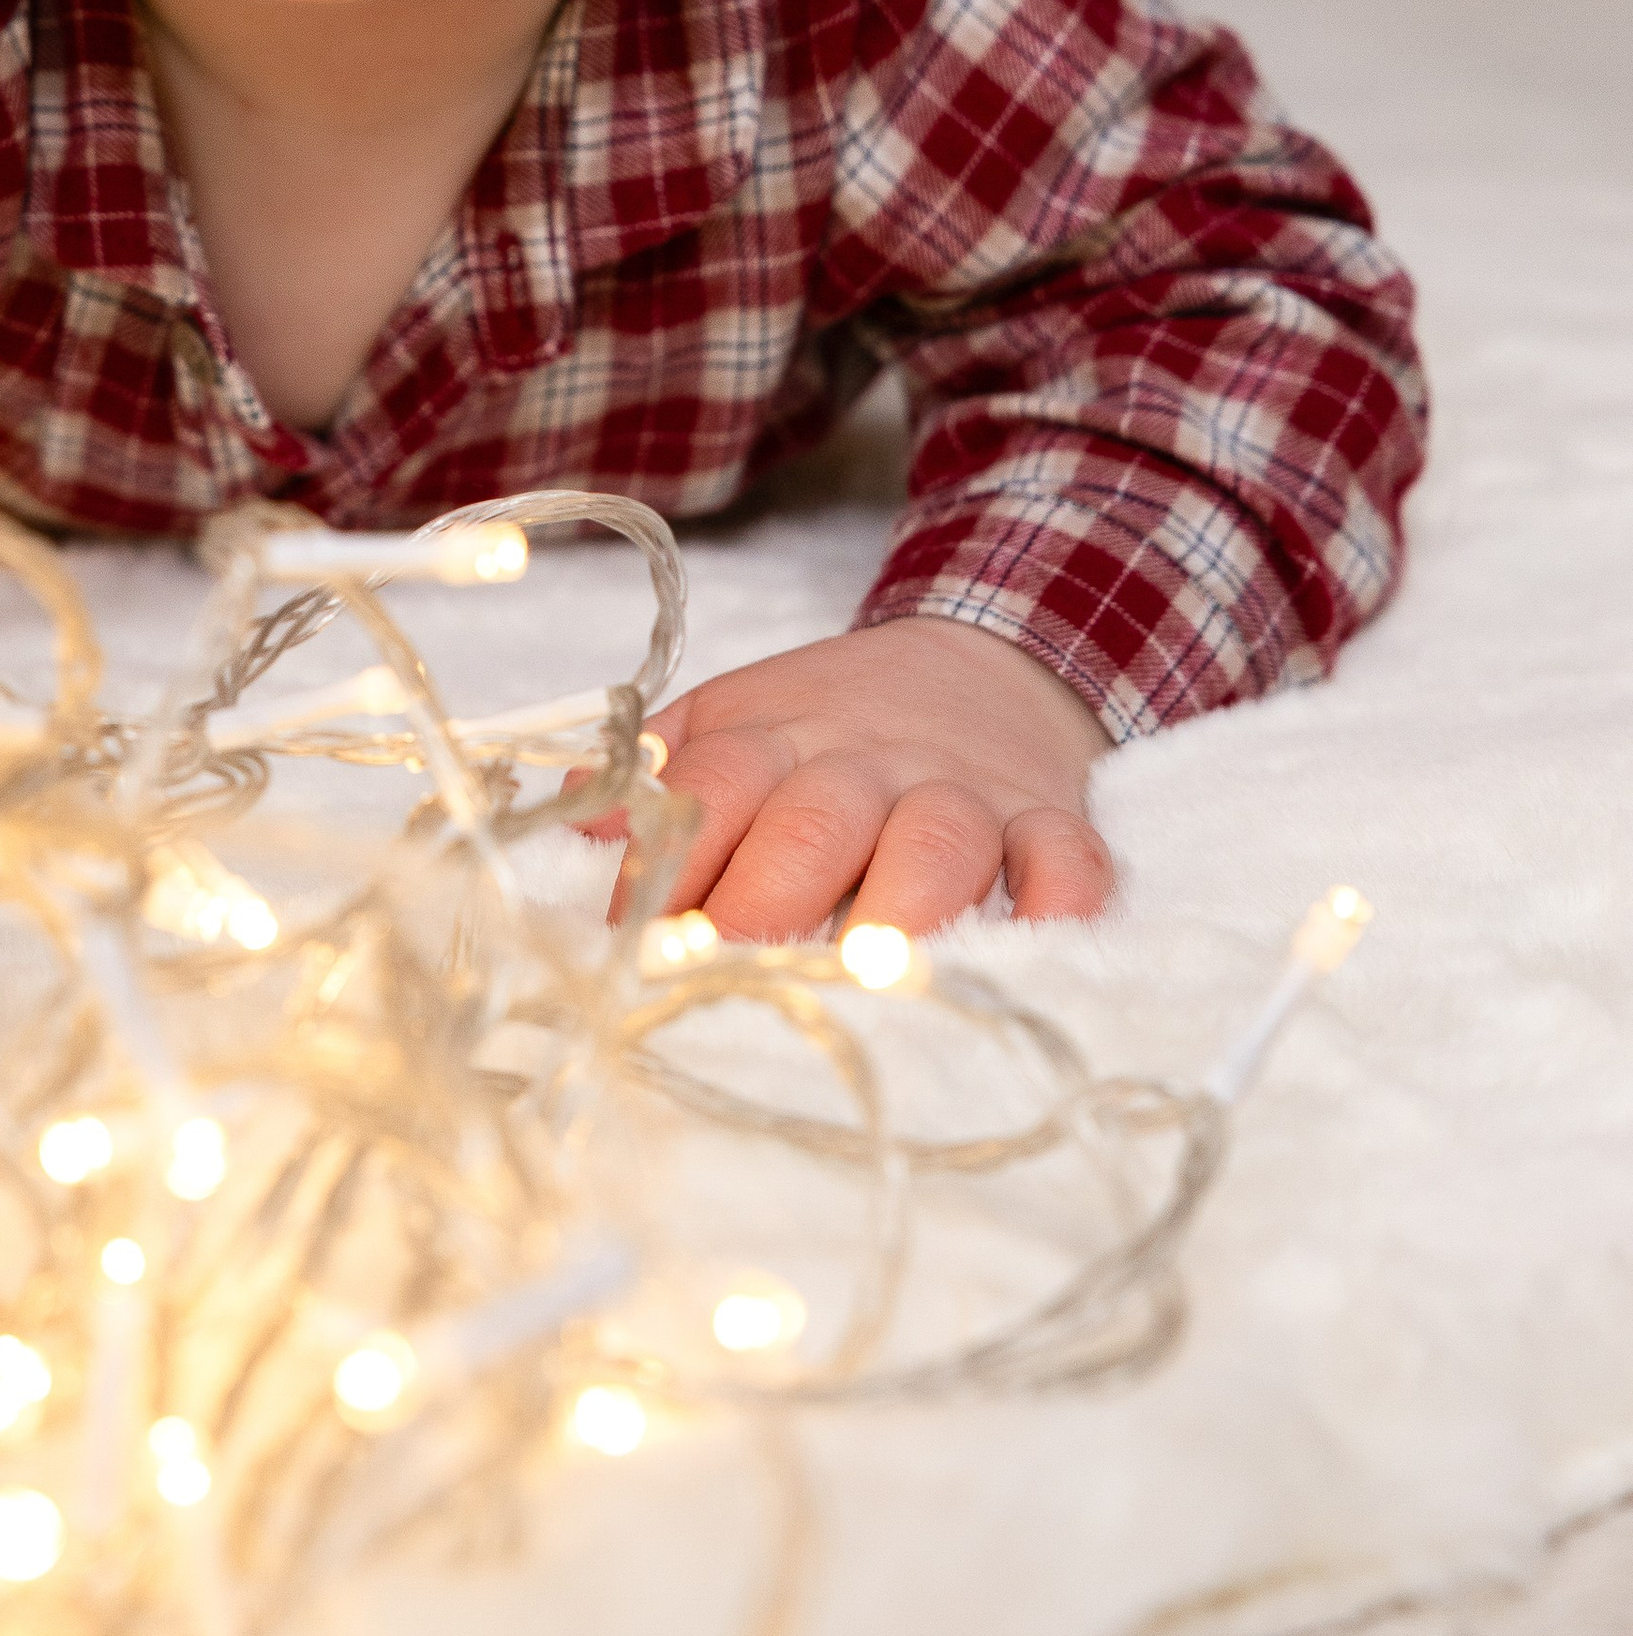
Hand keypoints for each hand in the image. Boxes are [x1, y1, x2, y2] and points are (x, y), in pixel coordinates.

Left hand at [595, 618, 1112, 940]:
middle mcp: (868, 762)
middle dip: (767, 902)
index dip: (670, 863)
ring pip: (937, 841)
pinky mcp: (1050, 822)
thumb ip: (655, 772)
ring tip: (869, 975)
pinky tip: (1034, 948)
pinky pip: (1067, 863)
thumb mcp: (732, 719)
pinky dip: (1058, 905)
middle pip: (815, 823)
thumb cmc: (829, 723)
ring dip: (901, 908)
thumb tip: (568, 828)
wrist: (980, 656)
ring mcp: (964, 792)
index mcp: (776, 737)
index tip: (633, 941)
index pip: (712, 789)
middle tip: (730, 979)